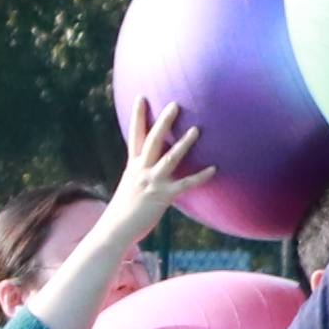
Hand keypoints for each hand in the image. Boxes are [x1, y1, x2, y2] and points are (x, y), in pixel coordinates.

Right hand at [109, 98, 204, 243]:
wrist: (114, 230)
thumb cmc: (121, 212)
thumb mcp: (129, 188)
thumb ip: (139, 176)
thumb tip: (148, 172)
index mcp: (132, 167)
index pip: (135, 136)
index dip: (138, 116)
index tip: (141, 97)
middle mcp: (141, 171)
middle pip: (153, 140)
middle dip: (163, 121)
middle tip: (174, 104)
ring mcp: (152, 182)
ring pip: (169, 158)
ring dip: (183, 143)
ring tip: (196, 129)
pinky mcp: (162, 196)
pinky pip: (185, 184)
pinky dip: (200, 176)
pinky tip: (214, 169)